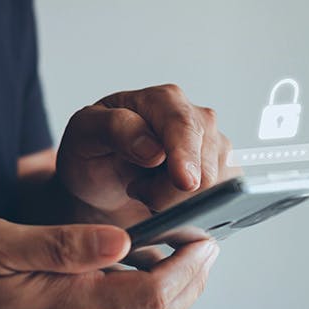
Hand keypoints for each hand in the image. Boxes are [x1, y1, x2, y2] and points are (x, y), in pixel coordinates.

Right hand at [0, 215, 218, 308]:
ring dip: (175, 290)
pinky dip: (149, 299)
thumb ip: (63, 245)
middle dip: (192, 280)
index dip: (186, 269)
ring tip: (188, 256)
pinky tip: (148, 272)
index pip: (151, 295)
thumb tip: (120, 240)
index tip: (205, 242)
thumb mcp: (1, 245)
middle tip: (207, 247)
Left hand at [57, 84, 234, 226]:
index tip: (184, 182)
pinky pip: (222, 198)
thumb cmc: (94, 152)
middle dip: (169, 191)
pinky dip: (193, 208)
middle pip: (205, 165)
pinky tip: (169, 200)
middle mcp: (194, 118)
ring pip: (217, 186)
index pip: (184, 126)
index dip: (185, 156)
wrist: (103, 177)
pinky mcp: (220, 170)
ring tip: (150, 190)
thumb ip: (115, 129)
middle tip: (137, 188)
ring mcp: (211, 145)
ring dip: (178, 201)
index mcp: (162, 100)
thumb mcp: (86, 133)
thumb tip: (155, 149)